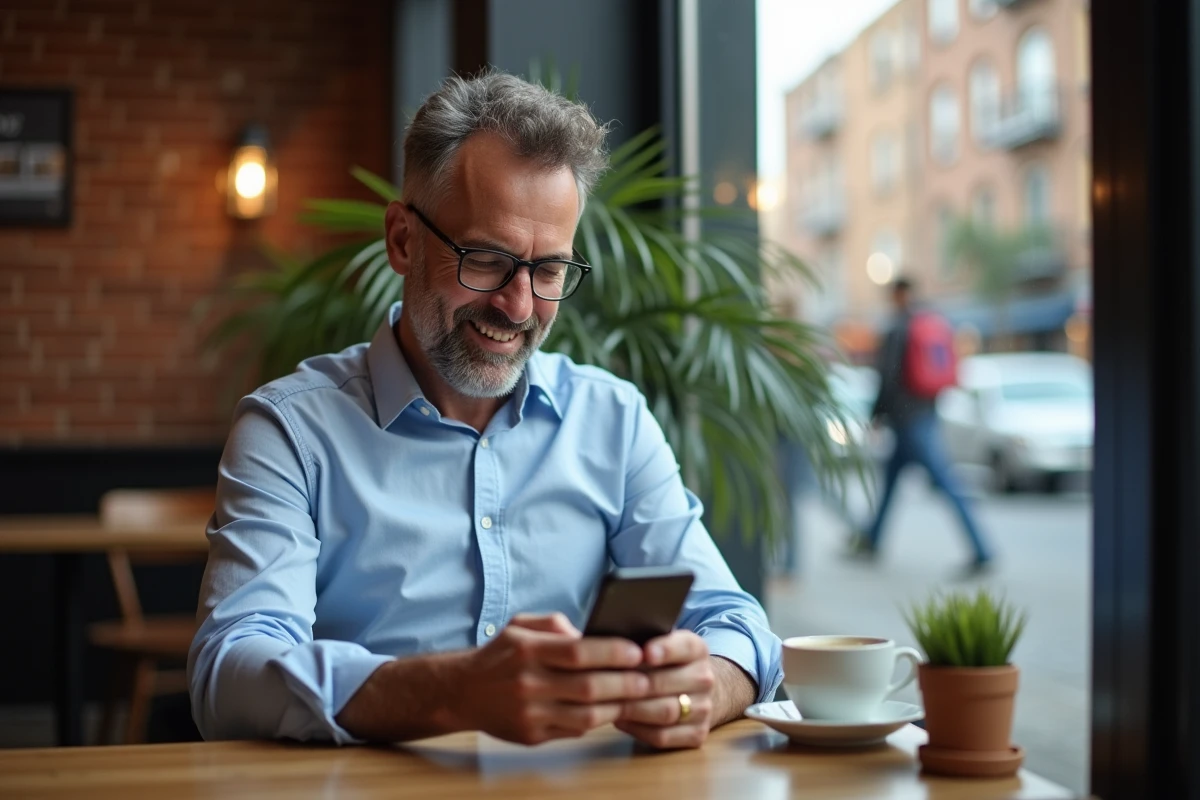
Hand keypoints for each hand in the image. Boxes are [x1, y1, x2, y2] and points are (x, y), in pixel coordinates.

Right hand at [453, 613, 651, 744]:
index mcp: (526, 650)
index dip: (612, 652)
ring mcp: (529, 714)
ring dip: (617, 707)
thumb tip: (590, 634)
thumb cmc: (500, 655)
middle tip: (648, 678)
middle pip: (587, 687)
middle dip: (624, 683)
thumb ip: (555, 624)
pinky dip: (597, 722)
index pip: (578, 652)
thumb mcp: (520, 626)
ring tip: (637, 696)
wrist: (462, 692)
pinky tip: (612, 710)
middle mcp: (527, 683)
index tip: (638, 651)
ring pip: (585, 716)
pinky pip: (574, 731)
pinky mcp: (531, 736)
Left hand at [614, 630, 714, 748]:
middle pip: (667, 683)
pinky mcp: (698, 734)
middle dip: (634, 685)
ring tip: (607, 704)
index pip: (684, 646)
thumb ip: (641, 640)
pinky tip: (620, 720)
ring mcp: (704, 708)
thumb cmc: (663, 663)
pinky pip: (663, 735)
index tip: (644, 652)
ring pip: (665, 712)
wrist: (694, 690)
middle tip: (605, 684)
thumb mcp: (658, 643)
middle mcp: (705, 678)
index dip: (665, 649)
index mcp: (696, 649)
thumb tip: (609, 642)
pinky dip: (637, 729)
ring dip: (633, 709)